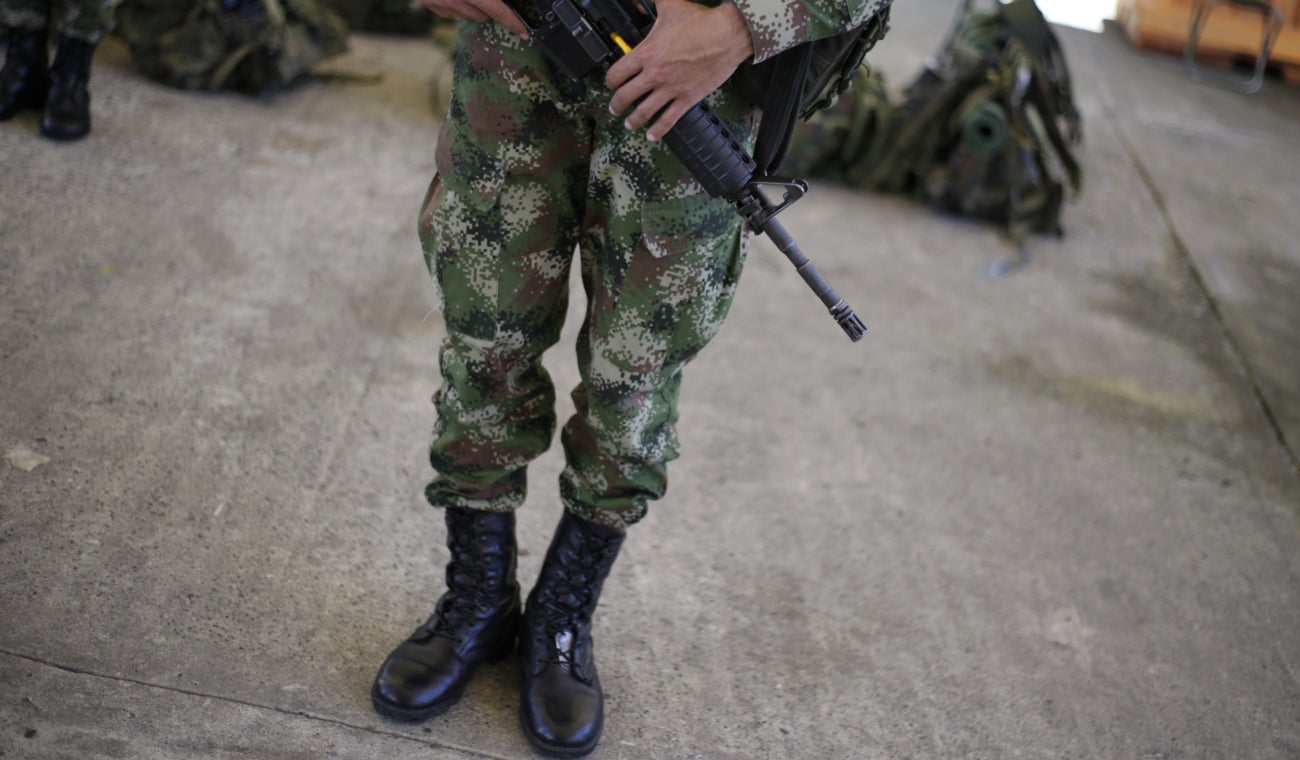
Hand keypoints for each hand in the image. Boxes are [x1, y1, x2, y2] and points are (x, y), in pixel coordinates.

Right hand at [418, 0, 528, 36]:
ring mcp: (442, 4)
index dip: (514, 23)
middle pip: (484, 16)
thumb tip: (502, 1)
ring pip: (470, 15)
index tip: (525, 33)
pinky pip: (453, 13)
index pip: (498, 11)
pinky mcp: (432, 6)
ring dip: (473, 6)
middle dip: (488, 6)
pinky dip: (457, 4)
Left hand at [605, 0, 753, 140]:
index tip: (611, 83)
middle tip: (615, 107)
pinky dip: (658, 130)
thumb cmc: (701, 22)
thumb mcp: (669, 4)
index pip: (617, 74)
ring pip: (643, 112)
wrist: (728, 35)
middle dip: (617, 104)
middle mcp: (655, 74)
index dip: (610, 81)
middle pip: (625, 96)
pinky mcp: (687, 98)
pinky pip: (668, 119)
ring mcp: (670, 89)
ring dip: (633, 120)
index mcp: (646, 53)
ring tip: (630, 123)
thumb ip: (650, 2)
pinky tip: (652, 135)